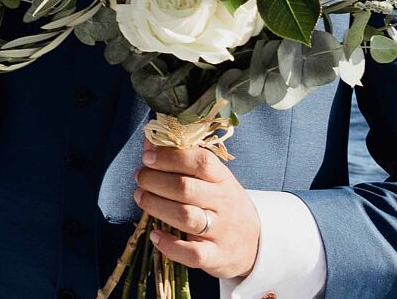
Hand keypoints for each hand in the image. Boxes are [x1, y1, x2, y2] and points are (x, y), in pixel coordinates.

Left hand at [135, 145, 260, 279]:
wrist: (256, 244)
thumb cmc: (222, 203)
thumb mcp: (211, 178)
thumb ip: (181, 159)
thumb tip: (149, 141)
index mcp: (223, 179)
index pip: (201, 161)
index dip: (170, 157)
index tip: (148, 157)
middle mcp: (224, 204)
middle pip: (185, 188)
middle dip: (154, 180)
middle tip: (139, 178)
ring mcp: (221, 232)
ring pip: (185, 217)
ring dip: (156, 205)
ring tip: (140, 197)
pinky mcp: (216, 256)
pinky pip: (192, 253)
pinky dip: (170, 245)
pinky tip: (155, 235)